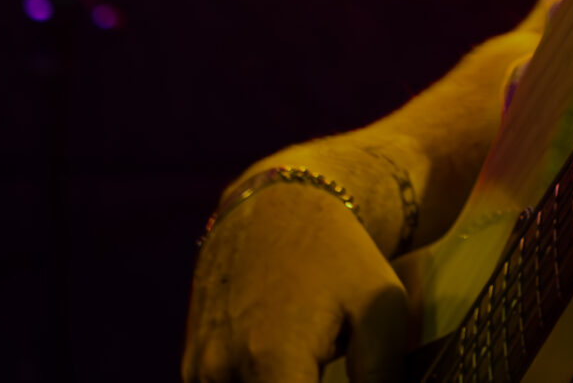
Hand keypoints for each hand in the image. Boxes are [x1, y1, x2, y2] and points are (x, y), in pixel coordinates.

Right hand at [181, 172, 407, 382]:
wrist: (277, 205)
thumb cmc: (339, 256)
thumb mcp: (380, 305)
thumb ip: (382, 373)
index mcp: (271, 360)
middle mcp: (223, 370)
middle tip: (326, 372)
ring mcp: (200, 371)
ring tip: (311, 367)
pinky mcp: (191, 368)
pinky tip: (289, 371)